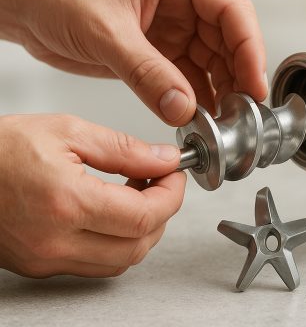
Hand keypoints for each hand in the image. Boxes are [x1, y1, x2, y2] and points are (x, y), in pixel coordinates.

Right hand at [0, 114, 184, 277]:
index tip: (175, 175)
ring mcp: (46, 259)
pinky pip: (96, 265)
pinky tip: (112, 213)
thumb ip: (123, 149)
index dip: (171, 195)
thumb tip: (163, 159)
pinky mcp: (39, 265)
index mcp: (65, 203)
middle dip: (163, 213)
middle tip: (160, 183)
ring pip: (121, 261)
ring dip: (142, 231)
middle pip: (139, 245)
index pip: (145, 216)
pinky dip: (116, 242)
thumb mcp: (66, 131)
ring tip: (137, 196)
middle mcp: (55, 241)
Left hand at [5, 0, 267, 124]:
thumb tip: (183, 107)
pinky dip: (196, 100)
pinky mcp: (160, 53)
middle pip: (228, 40)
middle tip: (242, 111)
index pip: (231, 10)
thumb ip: (147, 72)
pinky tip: (201, 118)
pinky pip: (189, 79)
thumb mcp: (105, 32)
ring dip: (220, 92)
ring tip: (224, 121)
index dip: (249, 48)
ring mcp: (173, 29)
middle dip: (238, 76)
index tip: (254, 83)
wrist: (27, 8)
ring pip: (212, 63)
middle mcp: (182, 2)